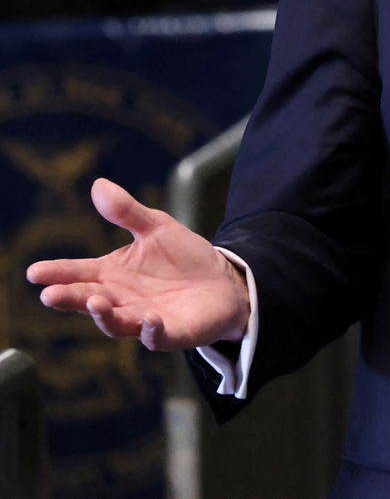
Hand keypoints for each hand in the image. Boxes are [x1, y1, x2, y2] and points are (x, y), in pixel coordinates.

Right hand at [27, 178, 249, 350]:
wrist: (225, 281)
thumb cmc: (184, 257)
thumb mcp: (157, 228)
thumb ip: (127, 212)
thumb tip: (99, 184)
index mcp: (113, 274)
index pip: (79, 273)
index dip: (57, 272)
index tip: (35, 271)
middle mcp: (122, 299)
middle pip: (89, 300)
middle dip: (70, 298)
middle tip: (50, 294)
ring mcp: (144, 318)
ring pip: (116, 322)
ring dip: (104, 314)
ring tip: (96, 300)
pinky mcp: (171, 332)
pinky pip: (156, 336)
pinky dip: (150, 330)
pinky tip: (149, 318)